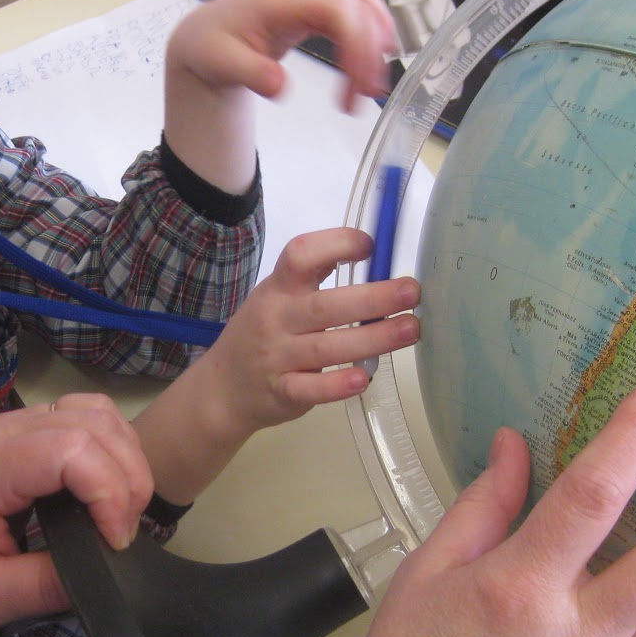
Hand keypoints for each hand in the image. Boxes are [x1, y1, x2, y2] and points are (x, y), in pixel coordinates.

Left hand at [0, 393, 151, 633]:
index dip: (109, 491)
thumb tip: (106, 571)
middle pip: (91, 423)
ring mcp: (13, 424)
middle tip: (123, 532)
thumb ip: (45, 586)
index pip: (70, 450)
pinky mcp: (26, 428)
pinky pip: (86, 415)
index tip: (116, 541)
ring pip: (95, 411)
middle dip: (126, 478)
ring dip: (125, 457)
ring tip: (122, 509)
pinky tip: (110, 486)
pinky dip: (113, 446)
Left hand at [162, 0, 395, 193]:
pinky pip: (355, 18)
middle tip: (364, 97)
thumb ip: (250, 73)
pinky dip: (370, 40)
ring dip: (373, 48)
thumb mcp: (221, 63)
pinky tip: (374, 63)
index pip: (336, 10)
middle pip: (357, 11)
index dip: (356, 43)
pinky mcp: (316, 12)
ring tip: (369, 89)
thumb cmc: (211, 45)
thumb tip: (279, 86)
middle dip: (368, 54)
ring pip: (362, 12)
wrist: (204, 38)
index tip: (356, 83)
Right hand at [195, 227, 419, 429]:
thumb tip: (379, 265)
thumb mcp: (278, 298)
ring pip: (326, 347)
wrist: (223, 387)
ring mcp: (276, 356)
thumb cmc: (263, 334)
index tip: (370, 246)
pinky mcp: (281, 391)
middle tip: (411, 292)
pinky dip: (336, 385)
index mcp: (278, 287)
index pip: (301, 256)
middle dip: (372, 297)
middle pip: (325, 305)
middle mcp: (276, 317)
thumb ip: (316, 283)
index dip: (336, 245)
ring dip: (372, 339)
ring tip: (410, 330)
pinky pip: (310, 389)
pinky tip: (362, 378)